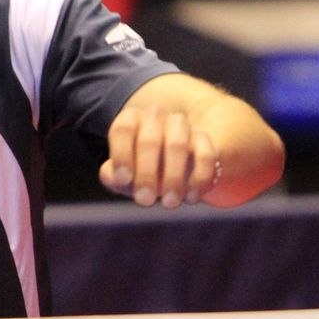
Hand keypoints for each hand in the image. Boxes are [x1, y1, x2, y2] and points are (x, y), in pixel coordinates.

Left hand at [99, 103, 221, 207]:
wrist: (170, 162)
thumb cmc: (139, 167)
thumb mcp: (122, 173)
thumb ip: (113, 176)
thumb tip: (116, 177)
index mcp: (130, 119)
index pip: (123, 130)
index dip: (122, 155)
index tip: (124, 180)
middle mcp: (155, 116)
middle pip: (149, 140)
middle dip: (146, 174)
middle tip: (145, 200)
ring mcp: (181, 125)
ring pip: (177, 146)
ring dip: (173, 177)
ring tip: (170, 202)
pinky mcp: (203, 139)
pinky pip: (205, 156)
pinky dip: (199, 179)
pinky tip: (191, 198)